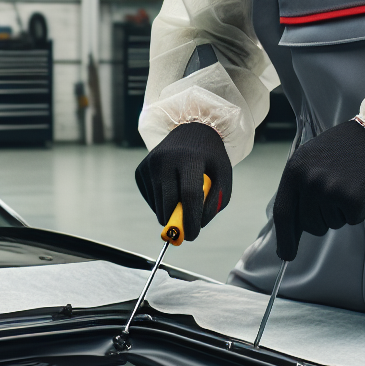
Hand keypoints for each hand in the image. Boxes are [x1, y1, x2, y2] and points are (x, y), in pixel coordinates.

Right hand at [135, 122, 231, 239]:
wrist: (191, 129)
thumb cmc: (210, 157)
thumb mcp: (223, 174)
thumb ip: (215, 201)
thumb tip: (197, 225)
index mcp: (190, 158)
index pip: (189, 194)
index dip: (191, 219)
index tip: (193, 236)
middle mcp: (166, 159)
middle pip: (169, 203)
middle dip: (178, 223)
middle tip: (188, 229)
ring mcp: (150, 163)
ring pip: (158, 205)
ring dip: (170, 213)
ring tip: (184, 199)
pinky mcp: (140, 170)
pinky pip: (150, 199)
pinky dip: (161, 204)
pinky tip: (172, 189)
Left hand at [273, 119, 364, 260]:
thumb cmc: (339, 149)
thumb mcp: (309, 161)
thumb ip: (298, 191)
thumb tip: (291, 230)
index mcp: (294, 171)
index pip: (283, 213)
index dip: (284, 238)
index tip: (286, 255)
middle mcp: (310, 182)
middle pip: (310, 224)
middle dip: (321, 219)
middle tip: (334, 195)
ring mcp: (331, 191)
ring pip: (331, 224)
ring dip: (340, 212)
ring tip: (346, 185)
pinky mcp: (352, 198)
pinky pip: (351, 220)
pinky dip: (357, 210)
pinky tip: (359, 189)